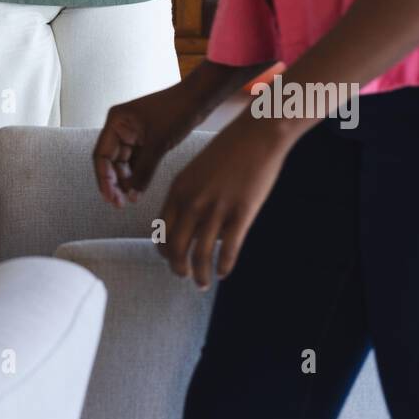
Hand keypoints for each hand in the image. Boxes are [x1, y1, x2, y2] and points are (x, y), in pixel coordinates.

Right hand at [93, 81, 201, 206]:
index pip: (101, 155)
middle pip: (110, 161)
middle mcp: (120, 127)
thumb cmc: (176, 111)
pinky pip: (136, 161)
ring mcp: (132, 134)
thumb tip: (132, 197)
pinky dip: (137, 175)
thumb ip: (143, 171)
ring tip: (130, 200)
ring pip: (123, 164)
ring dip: (125, 181)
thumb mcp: (157, 144)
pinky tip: (138, 190)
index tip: (110, 197)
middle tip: (120, 204)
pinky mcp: (145, 140)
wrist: (198, 98)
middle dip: (114, 182)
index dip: (103, 178)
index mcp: (116, 121)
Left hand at [158, 112, 290, 289]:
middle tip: (185, 276)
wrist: (257, 134)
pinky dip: (224, 267)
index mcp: (178, 189)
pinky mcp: (242, 213)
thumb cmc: (228, 150)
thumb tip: (188, 225)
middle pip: (176, 248)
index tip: (171, 260)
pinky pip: (228, 251)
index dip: (164, 251)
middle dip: (178, 268)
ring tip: (203, 284)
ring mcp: (217, 208)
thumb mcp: (197, 170)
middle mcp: (192, 201)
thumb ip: (189, 195)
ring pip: (201, 256)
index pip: (161, 231)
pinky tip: (224, 273)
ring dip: (200, 275)